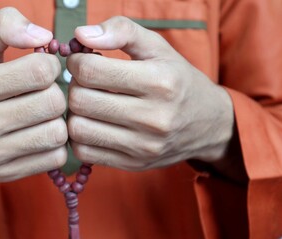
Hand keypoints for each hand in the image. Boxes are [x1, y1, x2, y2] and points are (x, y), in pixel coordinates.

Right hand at [0, 7, 67, 181]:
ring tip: (42, 113)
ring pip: (57, 134)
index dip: (49, 65)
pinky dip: (55, 144)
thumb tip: (44, 36)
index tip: (40, 67)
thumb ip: (6, 26)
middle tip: (42, 91)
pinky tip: (39, 132)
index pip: (40, 72)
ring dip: (57, 119)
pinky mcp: (4, 174)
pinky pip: (55, 158)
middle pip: (53, 103)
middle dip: (54, 92)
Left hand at [67, 17, 234, 170]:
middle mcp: (153, 118)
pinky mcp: (133, 164)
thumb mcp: (157, 46)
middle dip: (74, 86)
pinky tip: (92, 123)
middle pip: (80, 101)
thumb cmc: (176, 78)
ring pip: (77, 129)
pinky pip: (84, 152)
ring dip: (74, 112)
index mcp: (159, 81)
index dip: (76, 61)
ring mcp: (143, 146)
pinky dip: (80, 136)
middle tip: (86, 82)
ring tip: (89, 102)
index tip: (82, 60)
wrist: (208, 124)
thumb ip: (121, 31)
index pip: (90, 71)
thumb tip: (80, 35)